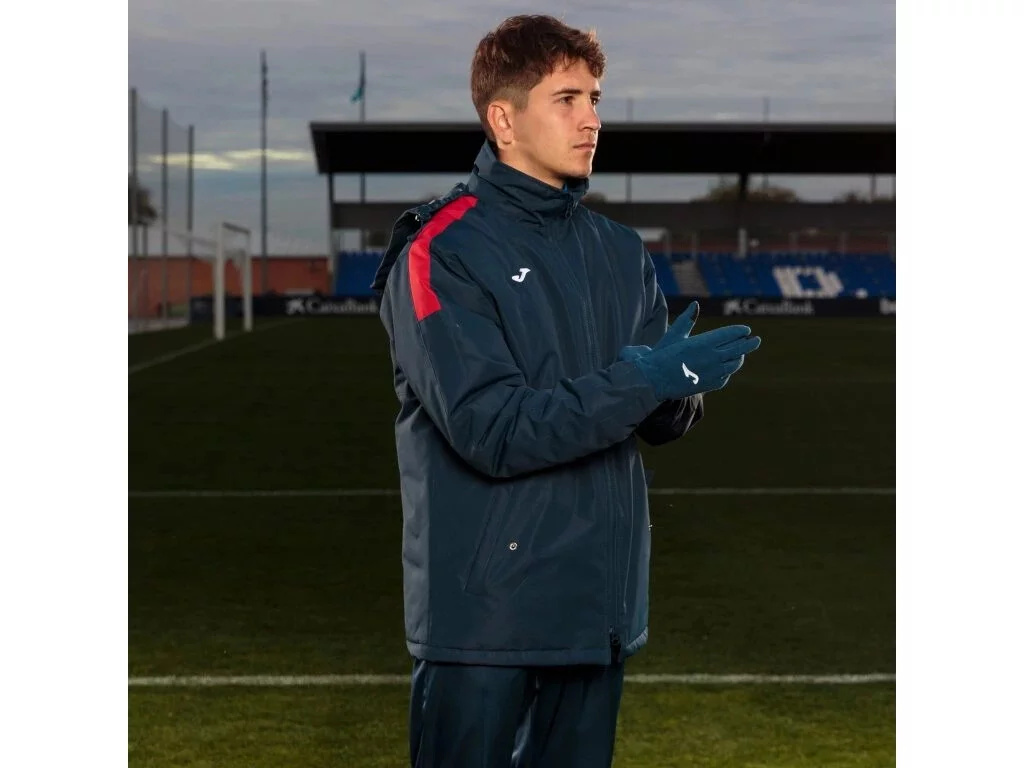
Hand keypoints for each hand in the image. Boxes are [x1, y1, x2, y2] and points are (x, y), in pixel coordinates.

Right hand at [629, 301, 760, 399]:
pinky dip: (728, 370)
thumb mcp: (675, 335)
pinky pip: (726, 376)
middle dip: (749, 343)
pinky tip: (727, 368)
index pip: (730, 334)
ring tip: (742, 354)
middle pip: (738, 348)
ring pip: (735, 364)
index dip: (740, 332)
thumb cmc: (663, 356)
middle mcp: (712, 357)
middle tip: (756, 340)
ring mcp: (713, 372)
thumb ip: (688, 320)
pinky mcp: (710, 384)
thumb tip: (695, 304)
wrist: (656, 380)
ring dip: (740, 357)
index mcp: (704, 342)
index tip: (746, 330)